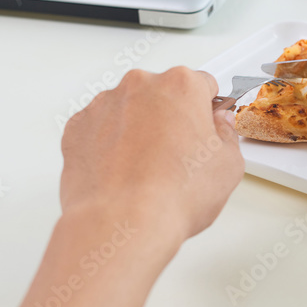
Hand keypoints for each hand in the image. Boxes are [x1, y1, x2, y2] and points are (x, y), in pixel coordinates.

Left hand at [58, 68, 243, 272]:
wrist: (122, 222)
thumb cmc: (171, 195)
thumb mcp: (228, 166)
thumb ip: (227, 135)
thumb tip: (220, 128)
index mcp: (181, 85)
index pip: (203, 84)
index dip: (208, 109)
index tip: (206, 126)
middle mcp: (140, 86)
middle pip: (162, 94)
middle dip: (171, 117)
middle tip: (178, 154)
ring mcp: (104, 104)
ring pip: (129, 109)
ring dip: (139, 129)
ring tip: (147, 168)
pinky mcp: (78, 127)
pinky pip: (99, 128)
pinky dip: (109, 144)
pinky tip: (122, 171)